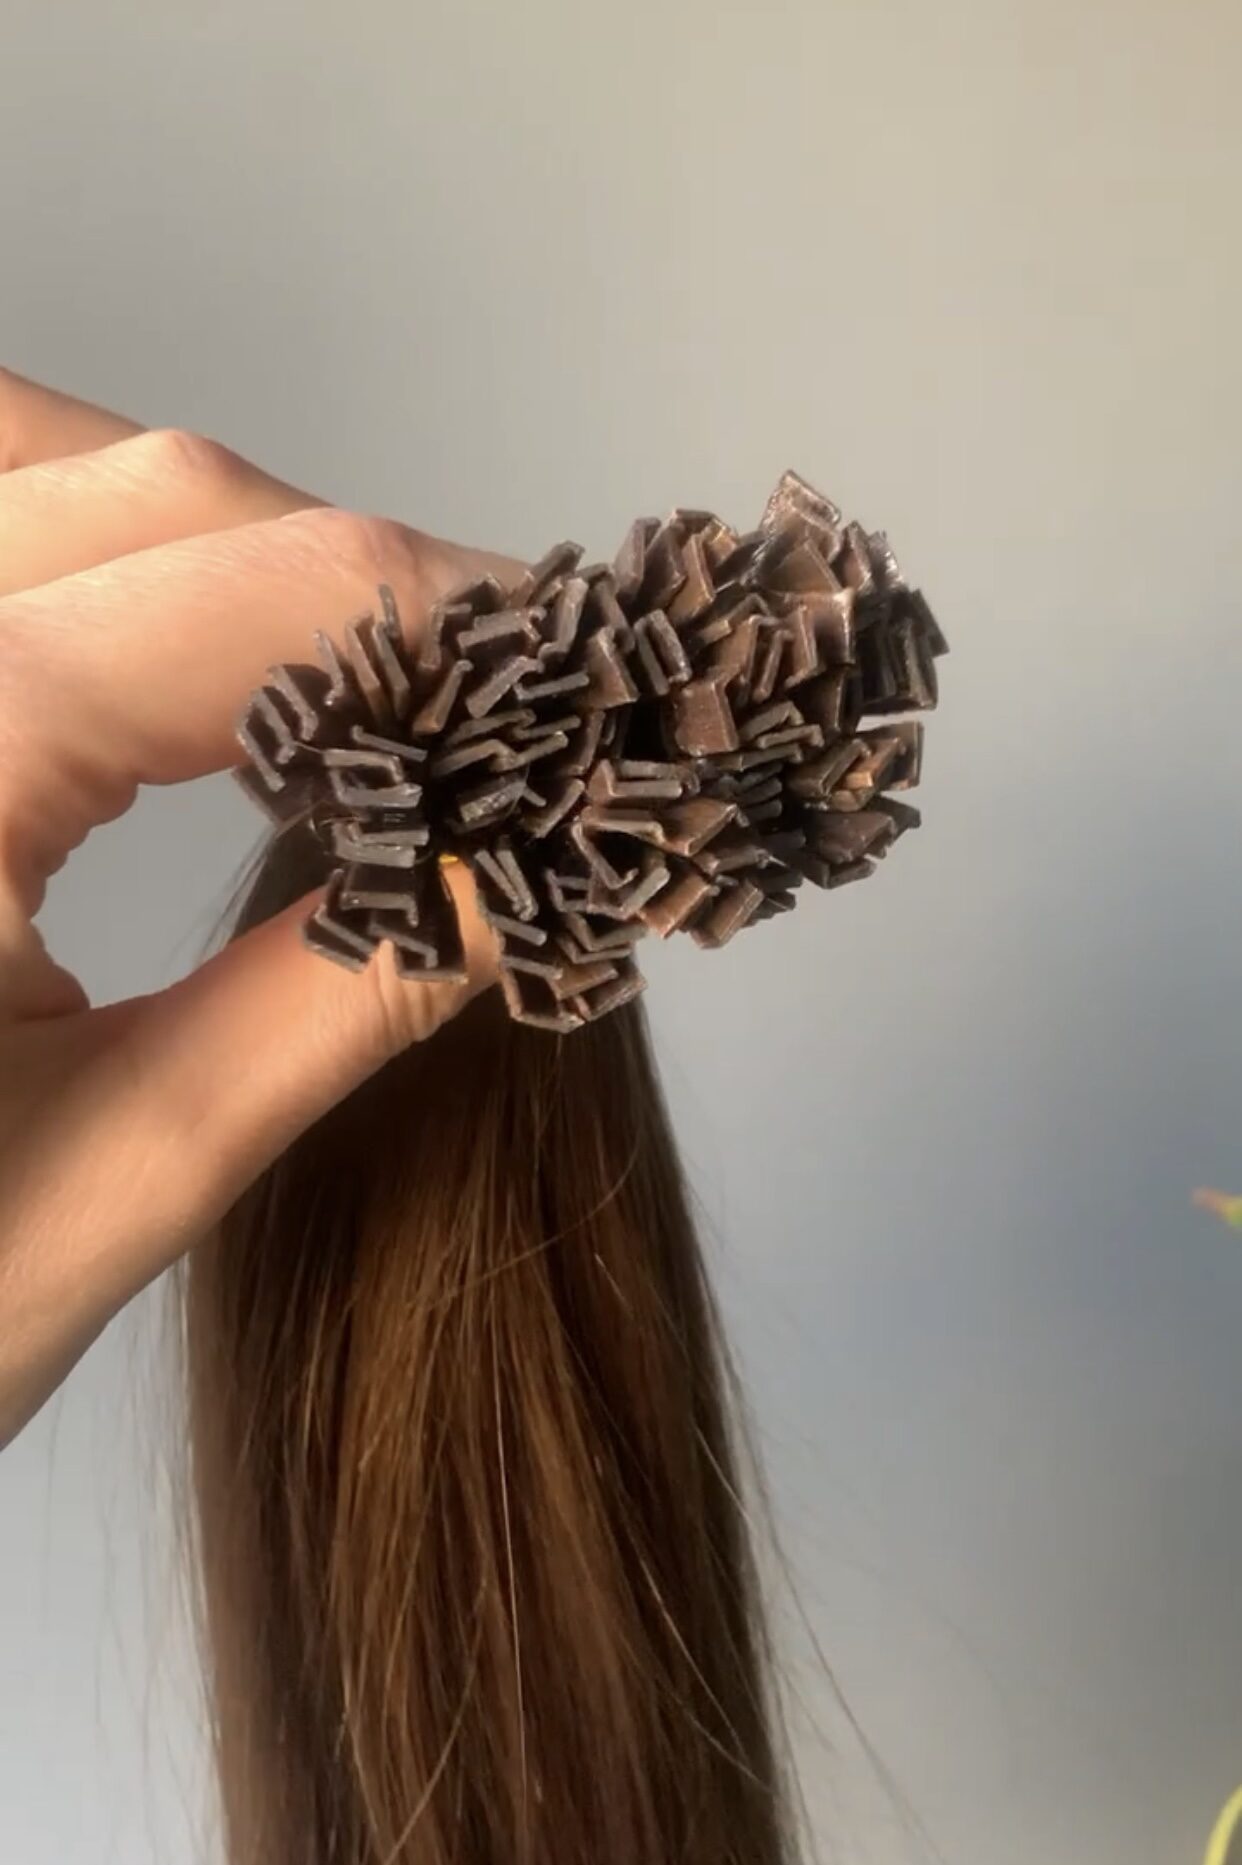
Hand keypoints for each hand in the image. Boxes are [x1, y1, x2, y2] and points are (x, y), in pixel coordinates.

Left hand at [0, 369, 507, 1446]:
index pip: (264, 599)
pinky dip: (82, 518)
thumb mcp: (129, 1170)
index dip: (458, 618)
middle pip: (169, 496)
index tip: (579, 683)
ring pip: (46, 457)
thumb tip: (529, 869)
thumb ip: (344, 997)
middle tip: (494, 705)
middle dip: (365, 578)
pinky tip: (154, 612)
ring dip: (223, 527)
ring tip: (346, 664)